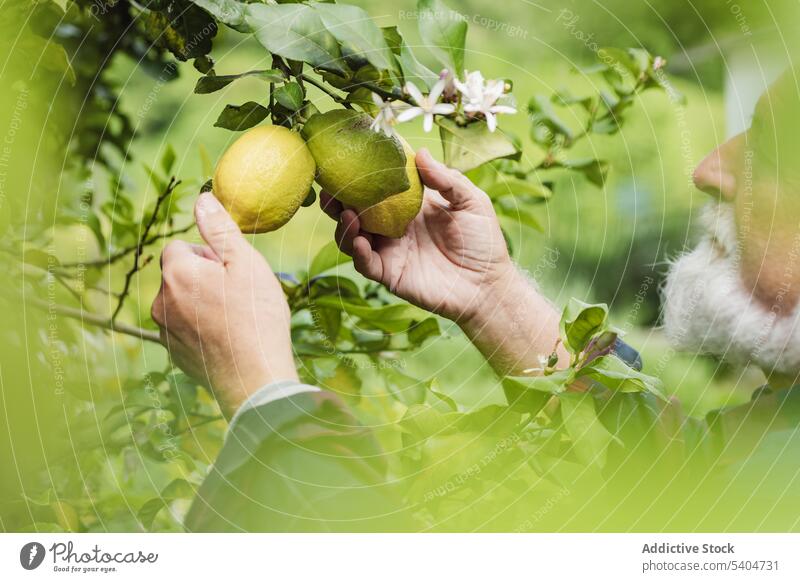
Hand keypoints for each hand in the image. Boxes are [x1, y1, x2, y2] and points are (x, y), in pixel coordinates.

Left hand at [151, 193, 297, 418]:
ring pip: (182, 303)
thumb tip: (201, 199)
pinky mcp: (174, 355)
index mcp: (176, 273)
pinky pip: (186, 330)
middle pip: (179, 275)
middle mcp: (160, 301)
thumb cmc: (255, 317)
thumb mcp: (244, 263)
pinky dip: (203, 329)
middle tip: (238, 294)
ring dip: (203, 304)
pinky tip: (230, 339)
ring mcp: (165, 332)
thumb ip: (219, 229)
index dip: (207, 254)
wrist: (254, 378)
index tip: (231, 270)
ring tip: (236, 319)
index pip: (178, 247)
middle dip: (204, 278)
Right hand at [324, 149, 566, 375]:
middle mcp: (393, 226)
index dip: (361, 175)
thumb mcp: (471, 201)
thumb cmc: (483, 242)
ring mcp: (390, 250)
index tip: (347, 161)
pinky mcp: (390, 274)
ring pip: (353, 236)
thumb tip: (420, 153)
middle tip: (331, 189)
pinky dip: (358, 252)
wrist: (488, 286)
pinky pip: (366, 263)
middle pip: (356, 210)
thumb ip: (446, 179)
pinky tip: (360, 241)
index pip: (378, 186)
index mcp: (410, 205)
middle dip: (339, 199)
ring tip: (346, 214)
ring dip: (344, 225)